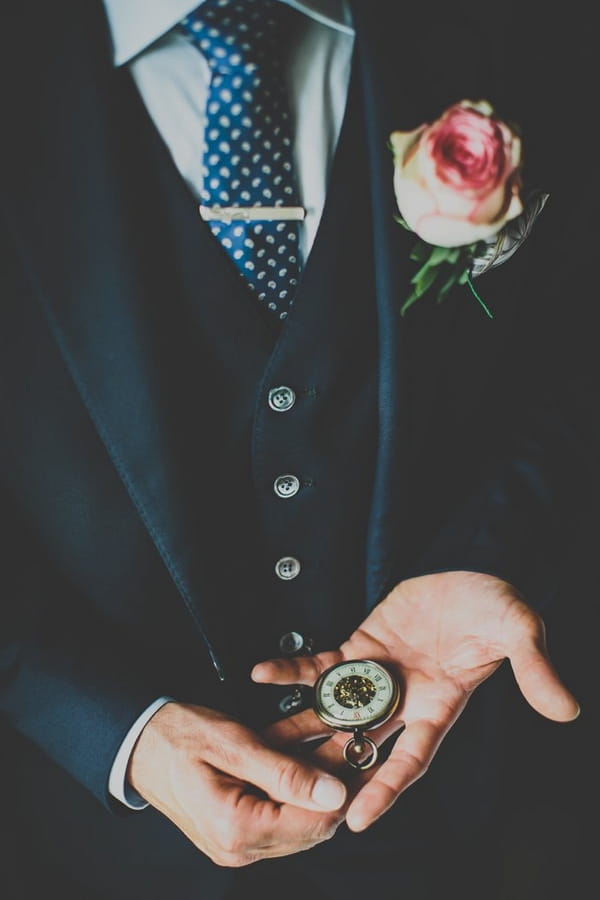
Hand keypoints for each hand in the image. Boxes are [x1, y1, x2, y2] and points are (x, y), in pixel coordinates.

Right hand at [128, 701, 347, 866]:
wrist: (140, 744)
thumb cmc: (178, 737)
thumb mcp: (235, 744)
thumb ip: (285, 771)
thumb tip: (333, 793)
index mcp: (236, 828)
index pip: (314, 823)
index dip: (345, 788)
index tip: (359, 753)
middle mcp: (238, 849)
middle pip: (311, 828)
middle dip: (335, 788)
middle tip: (349, 745)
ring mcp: (236, 848)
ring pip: (300, 826)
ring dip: (317, 790)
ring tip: (328, 748)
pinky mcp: (236, 838)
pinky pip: (281, 822)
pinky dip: (296, 794)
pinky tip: (301, 764)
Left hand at [252, 571, 579, 832]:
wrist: (468, 570)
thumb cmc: (495, 605)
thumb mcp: (519, 631)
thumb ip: (533, 668)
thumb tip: (566, 709)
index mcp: (441, 707)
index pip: (412, 759)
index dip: (386, 789)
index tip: (357, 820)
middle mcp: (405, 701)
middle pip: (363, 746)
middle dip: (328, 771)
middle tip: (290, 795)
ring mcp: (379, 676)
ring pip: (334, 712)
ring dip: (298, 729)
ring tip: (259, 748)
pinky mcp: (359, 647)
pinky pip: (321, 665)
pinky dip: (294, 670)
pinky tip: (264, 675)